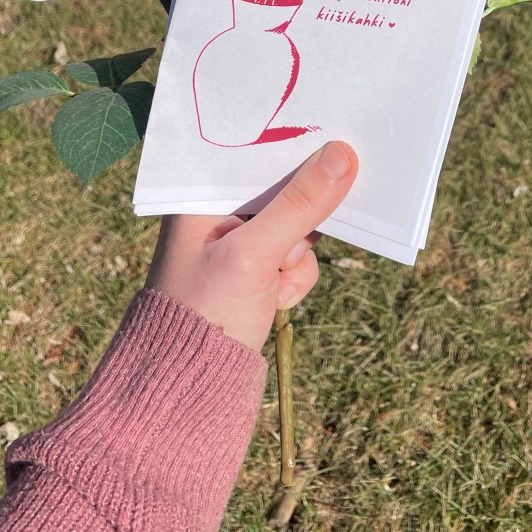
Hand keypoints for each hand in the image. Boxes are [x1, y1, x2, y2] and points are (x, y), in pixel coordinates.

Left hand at [145, 141, 357, 350]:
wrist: (188, 392)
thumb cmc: (205, 314)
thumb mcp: (254, 254)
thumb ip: (299, 204)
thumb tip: (343, 154)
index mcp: (199, 194)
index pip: (253, 149)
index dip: (294, 144)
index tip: (333, 139)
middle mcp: (216, 211)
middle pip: (282, 184)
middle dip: (301, 211)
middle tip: (301, 229)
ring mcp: (237, 242)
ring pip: (296, 223)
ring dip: (297, 254)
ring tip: (273, 281)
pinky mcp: (254, 270)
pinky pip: (296, 256)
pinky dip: (295, 276)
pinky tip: (274, 300)